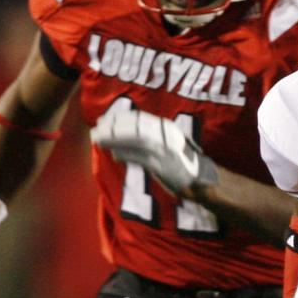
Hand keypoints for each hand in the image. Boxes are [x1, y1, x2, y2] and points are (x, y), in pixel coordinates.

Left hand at [91, 110, 217, 197]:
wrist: (201, 180)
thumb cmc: (183, 163)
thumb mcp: (169, 143)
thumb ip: (152, 137)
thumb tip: (127, 137)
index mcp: (165, 127)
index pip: (137, 118)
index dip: (118, 118)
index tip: (103, 120)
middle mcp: (163, 135)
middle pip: (132, 127)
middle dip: (112, 127)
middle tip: (95, 129)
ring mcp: (162, 149)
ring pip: (132, 139)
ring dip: (113, 139)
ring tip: (98, 140)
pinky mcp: (160, 164)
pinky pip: (138, 157)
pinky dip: (125, 154)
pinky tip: (114, 155)